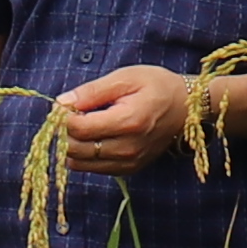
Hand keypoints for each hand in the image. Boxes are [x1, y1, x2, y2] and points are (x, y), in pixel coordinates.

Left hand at [49, 64, 189, 178]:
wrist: (186, 107)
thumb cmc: (156, 86)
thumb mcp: (125, 78)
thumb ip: (91, 92)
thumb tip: (60, 104)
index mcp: (128, 122)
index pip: (78, 129)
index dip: (63, 117)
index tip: (65, 104)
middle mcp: (128, 148)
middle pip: (75, 150)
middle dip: (64, 131)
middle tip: (70, 114)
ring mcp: (129, 162)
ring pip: (79, 163)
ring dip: (72, 145)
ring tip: (82, 125)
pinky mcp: (129, 169)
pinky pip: (92, 168)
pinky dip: (84, 155)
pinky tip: (93, 137)